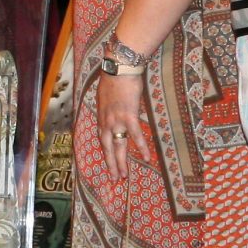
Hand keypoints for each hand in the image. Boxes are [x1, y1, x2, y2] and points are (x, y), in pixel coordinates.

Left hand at [95, 59, 150, 173]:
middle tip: (114, 178)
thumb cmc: (113, 78)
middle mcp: (107, 122)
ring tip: (124, 175)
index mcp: (101, 117)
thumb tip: (111, 111)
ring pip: (119, 146)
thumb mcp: (105, 96)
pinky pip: (136, 135)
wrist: (119, 69)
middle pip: (108, 148)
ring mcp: (117, 120)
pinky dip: (141, 147)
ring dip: (122, 162)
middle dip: (111, 164)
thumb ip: (107, 107)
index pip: (103, 139)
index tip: (108, 164)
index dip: (106, 153)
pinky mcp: (129, 116)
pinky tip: (146, 158)